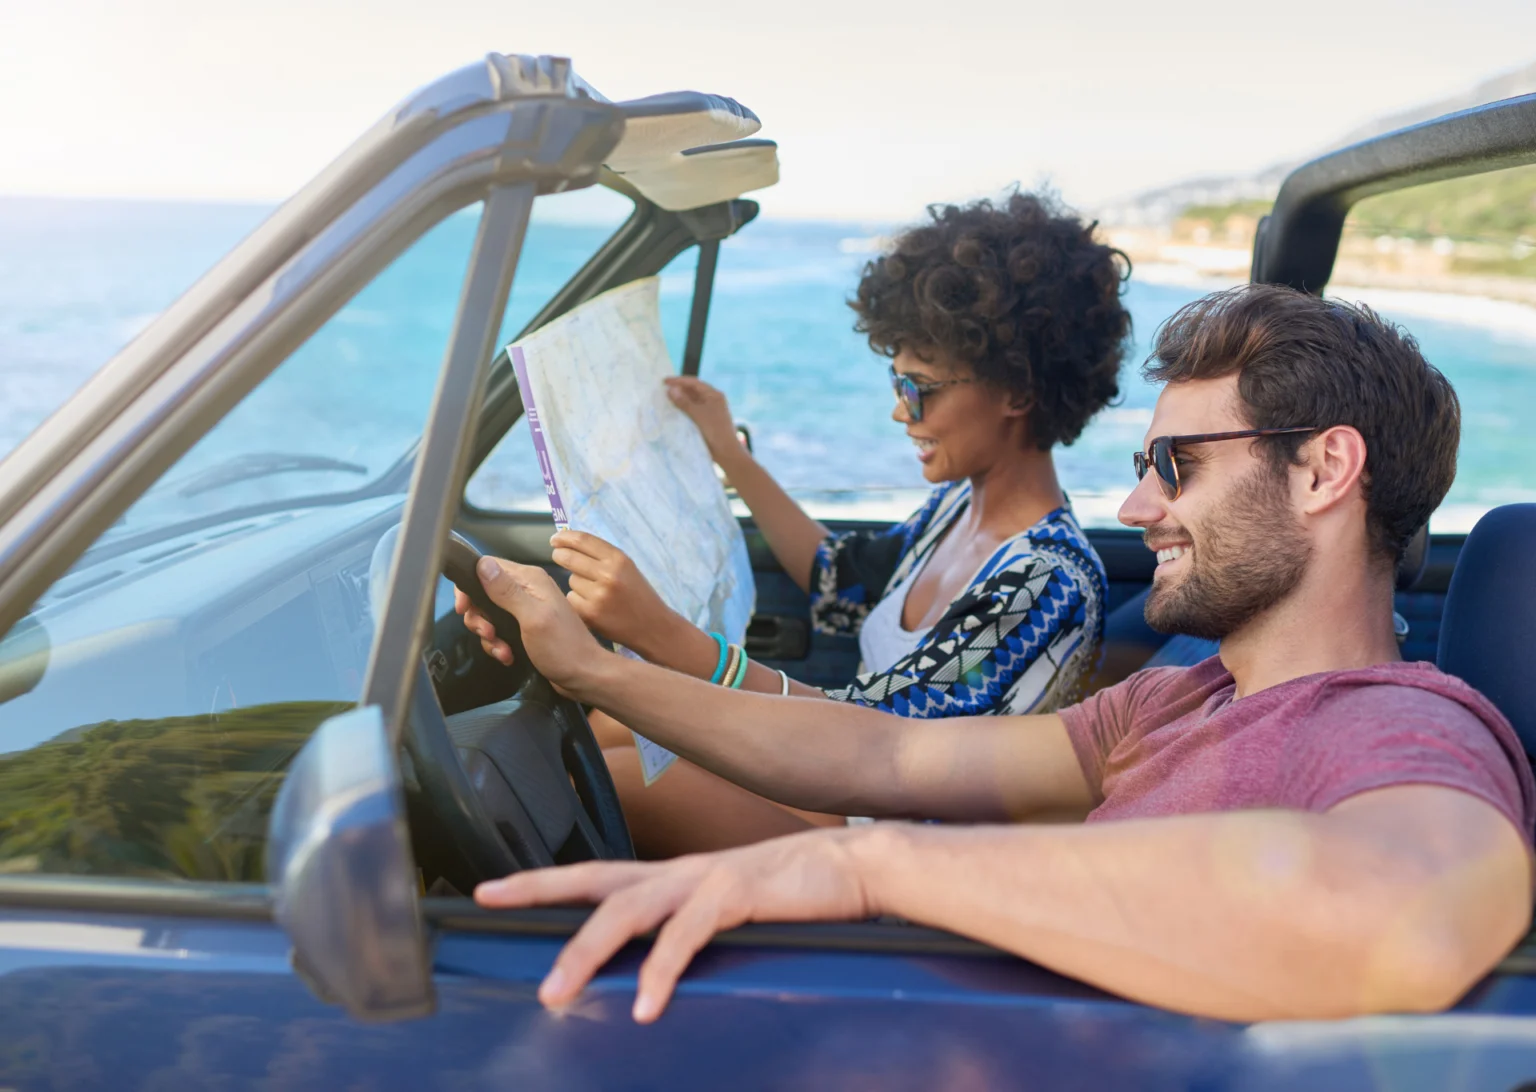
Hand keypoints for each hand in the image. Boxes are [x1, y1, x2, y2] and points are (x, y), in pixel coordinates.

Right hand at [454, 556, 606, 693]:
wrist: (584, 676)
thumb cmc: (561, 646)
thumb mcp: (532, 617)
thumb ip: (507, 591)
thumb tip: (481, 563)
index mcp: (530, 579)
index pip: (487, 566)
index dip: (469, 586)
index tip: (464, 608)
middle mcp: (527, 589)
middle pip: (483, 593)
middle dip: (479, 616)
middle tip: (487, 633)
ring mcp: (526, 609)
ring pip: (489, 615)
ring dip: (488, 635)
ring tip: (501, 650)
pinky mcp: (525, 628)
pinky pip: (499, 631)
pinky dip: (498, 644)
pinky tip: (507, 656)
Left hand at [474, 826, 883, 1021]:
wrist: (856, 864)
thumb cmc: (794, 893)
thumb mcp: (729, 912)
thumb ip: (689, 929)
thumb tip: (651, 968)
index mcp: (675, 877)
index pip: (595, 877)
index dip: (542, 881)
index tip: (490, 889)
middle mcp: (680, 871)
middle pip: (596, 883)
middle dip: (540, 894)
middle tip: (491, 906)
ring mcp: (706, 878)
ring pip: (628, 910)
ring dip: (587, 951)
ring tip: (558, 990)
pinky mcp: (737, 893)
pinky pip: (687, 935)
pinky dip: (662, 970)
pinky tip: (647, 1004)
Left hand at [551, 530, 682, 656]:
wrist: (653, 627)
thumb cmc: (638, 595)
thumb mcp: (627, 568)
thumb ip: (602, 556)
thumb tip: (569, 543)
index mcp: (619, 559)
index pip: (583, 540)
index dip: (564, 537)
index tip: (555, 539)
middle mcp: (608, 575)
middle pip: (569, 557)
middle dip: (560, 555)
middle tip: (558, 556)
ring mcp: (598, 595)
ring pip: (571, 580)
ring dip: (576, 583)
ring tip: (595, 592)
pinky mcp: (590, 614)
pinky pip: (570, 600)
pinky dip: (576, 602)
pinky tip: (592, 606)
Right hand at [664, 376, 745, 468]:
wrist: (726, 451)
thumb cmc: (714, 429)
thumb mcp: (697, 414)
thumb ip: (683, 401)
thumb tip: (670, 389)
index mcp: (714, 395)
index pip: (694, 383)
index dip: (679, 380)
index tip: (664, 381)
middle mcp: (712, 400)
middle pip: (693, 391)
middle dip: (679, 390)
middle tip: (662, 390)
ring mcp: (709, 411)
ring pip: (692, 402)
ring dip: (680, 400)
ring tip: (665, 400)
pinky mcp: (706, 421)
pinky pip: (692, 411)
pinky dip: (683, 410)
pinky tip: (673, 411)